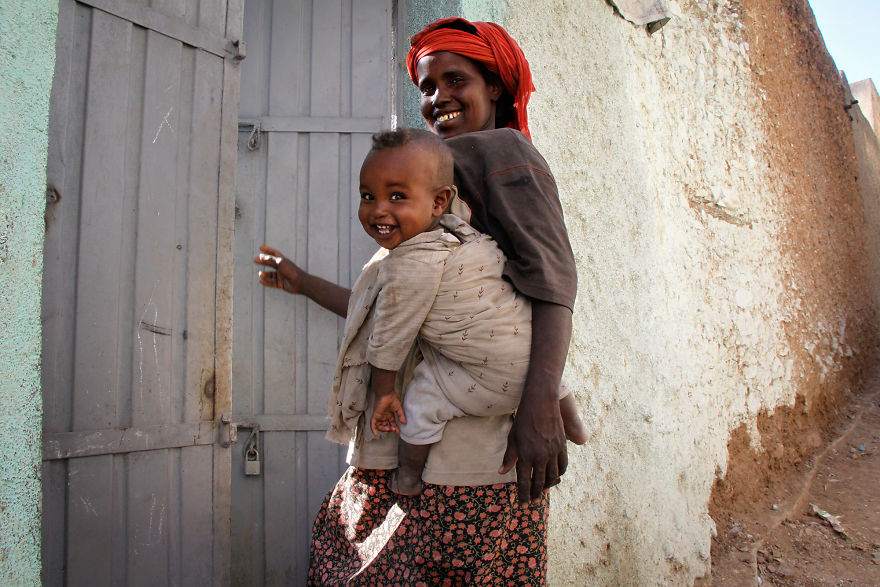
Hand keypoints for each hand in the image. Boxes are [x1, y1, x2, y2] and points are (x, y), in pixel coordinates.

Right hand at [254, 245, 302, 293]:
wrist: (300, 283)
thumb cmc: (291, 271)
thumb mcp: (280, 263)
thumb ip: (270, 259)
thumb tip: (261, 256)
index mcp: (283, 261)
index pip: (274, 253)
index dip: (268, 250)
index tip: (260, 247)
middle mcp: (282, 268)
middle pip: (270, 263)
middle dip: (263, 261)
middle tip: (255, 260)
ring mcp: (282, 276)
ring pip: (271, 274)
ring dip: (264, 274)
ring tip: (260, 274)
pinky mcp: (282, 284)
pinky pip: (272, 283)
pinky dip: (267, 282)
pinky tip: (261, 281)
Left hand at [370, 393, 405, 435]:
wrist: (386, 393)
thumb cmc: (392, 398)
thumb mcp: (398, 408)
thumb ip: (401, 415)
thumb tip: (404, 422)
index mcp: (389, 414)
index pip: (392, 423)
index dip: (395, 428)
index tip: (398, 431)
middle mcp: (384, 416)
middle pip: (386, 425)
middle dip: (390, 429)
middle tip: (394, 429)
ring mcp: (379, 416)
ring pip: (380, 426)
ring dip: (384, 429)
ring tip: (389, 429)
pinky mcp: (375, 415)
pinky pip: (372, 424)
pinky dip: (373, 429)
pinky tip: (375, 434)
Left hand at [500, 388, 567, 502]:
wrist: (541, 403)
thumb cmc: (523, 420)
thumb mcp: (512, 438)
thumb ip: (509, 457)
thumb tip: (502, 472)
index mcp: (526, 456)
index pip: (524, 482)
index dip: (524, 495)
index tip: (523, 503)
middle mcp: (540, 456)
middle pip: (539, 482)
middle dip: (535, 494)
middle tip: (533, 501)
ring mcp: (553, 452)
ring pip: (552, 476)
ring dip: (547, 485)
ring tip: (543, 490)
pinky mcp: (562, 446)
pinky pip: (563, 466)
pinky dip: (559, 474)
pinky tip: (555, 476)